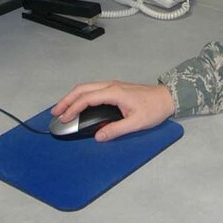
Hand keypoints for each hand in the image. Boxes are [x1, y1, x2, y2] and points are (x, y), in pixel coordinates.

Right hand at [51, 80, 174, 141]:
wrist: (167, 98)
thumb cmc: (155, 108)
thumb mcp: (136, 123)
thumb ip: (116, 130)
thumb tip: (98, 136)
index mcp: (115, 92)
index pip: (87, 98)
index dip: (73, 108)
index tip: (63, 119)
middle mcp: (112, 86)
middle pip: (82, 89)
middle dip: (66, 100)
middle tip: (55, 112)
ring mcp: (113, 86)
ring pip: (86, 87)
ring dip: (73, 97)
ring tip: (62, 109)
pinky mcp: (115, 88)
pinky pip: (93, 90)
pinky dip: (81, 96)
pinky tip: (78, 104)